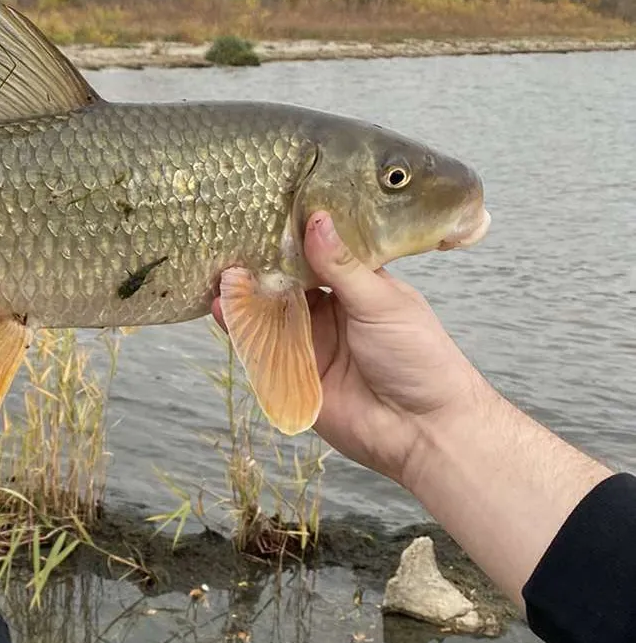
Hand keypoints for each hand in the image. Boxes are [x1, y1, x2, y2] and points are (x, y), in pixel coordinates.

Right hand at [215, 211, 484, 485]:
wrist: (422, 429)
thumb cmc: (419, 357)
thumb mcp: (381, 301)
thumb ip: (341, 266)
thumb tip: (316, 219)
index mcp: (357, 287)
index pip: (318, 254)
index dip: (293, 237)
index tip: (265, 213)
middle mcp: (330, 312)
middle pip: (286, 283)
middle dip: (261, 265)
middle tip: (231, 239)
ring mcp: (309, 344)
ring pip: (268, 315)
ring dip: (244, 296)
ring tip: (219, 272)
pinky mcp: (292, 376)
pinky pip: (260, 350)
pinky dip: (239, 331)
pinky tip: (221, 308)